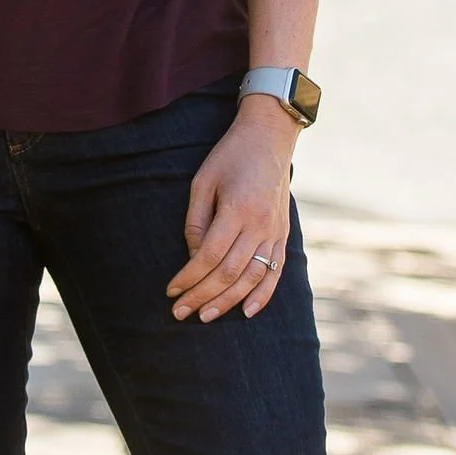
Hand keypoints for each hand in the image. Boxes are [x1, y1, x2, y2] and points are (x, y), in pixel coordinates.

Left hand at [168, 96, 296, 323]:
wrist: (270, 138)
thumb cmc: (230, 157)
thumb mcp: (203, 182)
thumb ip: (196, 221)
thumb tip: (192, 257)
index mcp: (237, 209)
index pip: (210, 255)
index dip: (189, 277)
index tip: (171, 290)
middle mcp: (259, 224)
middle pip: (229, 272)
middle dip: (202, 296)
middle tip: (180, 313)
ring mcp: (275, 231)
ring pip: (252, 277)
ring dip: (228, 301)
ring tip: (206, 317)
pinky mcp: (284, 234)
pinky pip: (276, 271)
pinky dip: (263, 295)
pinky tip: (246, 312)